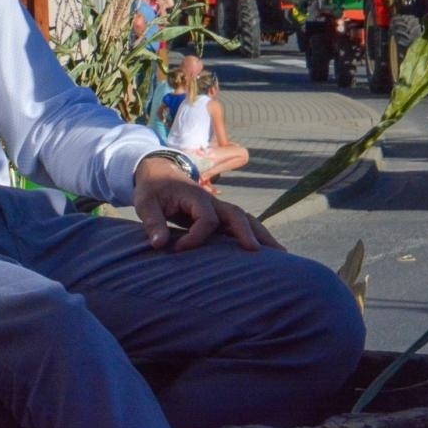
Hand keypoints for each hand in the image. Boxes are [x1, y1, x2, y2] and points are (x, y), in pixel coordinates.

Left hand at [132, 156, 281, 252]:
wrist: (160, 172)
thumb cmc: (152, 189)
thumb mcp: (145, 202)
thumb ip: (152, 222)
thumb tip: (158, 246)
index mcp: (196, 196)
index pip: (206, 219)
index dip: (195, 237)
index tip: (178, 249)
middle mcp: (212, 201)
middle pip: (236, 214)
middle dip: (247, 232)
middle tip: (256, 251)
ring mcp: (219, 208)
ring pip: (245, 219)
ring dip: (262, 235)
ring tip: (281, 255)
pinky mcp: (220, 216)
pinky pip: (242, 225)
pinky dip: (256, 236)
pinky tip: (271, 253)